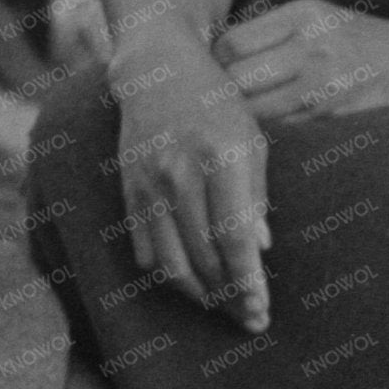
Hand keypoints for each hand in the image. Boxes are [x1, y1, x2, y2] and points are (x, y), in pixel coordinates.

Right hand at [110, 25, 271, 331]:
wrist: (158, 69)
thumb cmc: (218, 104)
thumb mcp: (252, 138)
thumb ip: (255, 194)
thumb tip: (260, 247)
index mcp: (221, 156)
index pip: (234, 238)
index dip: (248, 282)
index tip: (261, 311)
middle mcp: (179, 172)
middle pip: (204, 257)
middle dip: (229, 297)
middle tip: (249, 318)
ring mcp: (147, 183)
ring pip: (170, 262)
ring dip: (199, 294)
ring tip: (222, 306)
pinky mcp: (128, 190)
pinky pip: (143, 249)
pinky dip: (166, 274)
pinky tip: (191, 283)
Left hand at [216, 0, 388, 123]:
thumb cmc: (348, 35)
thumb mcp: (312, 14)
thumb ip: (266, 30)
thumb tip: (210, 53)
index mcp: (303, 16)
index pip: (233, 43)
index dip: (215, 56)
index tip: (216, 62)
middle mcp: (313, 50)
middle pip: (238, 80)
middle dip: (223, 88)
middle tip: (217, 90)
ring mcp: (322, 87)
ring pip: (254, 111)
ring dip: (241, 111)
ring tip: (239, 104)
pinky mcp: (328, 117)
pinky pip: (278, 125)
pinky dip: (267, 123)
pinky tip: (268, 114)